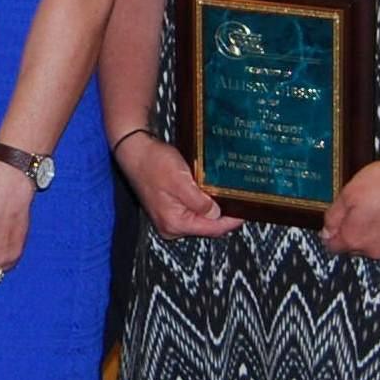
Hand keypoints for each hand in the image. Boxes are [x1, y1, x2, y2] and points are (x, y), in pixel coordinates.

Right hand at [116, 133, 241, 237]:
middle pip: (206, 226)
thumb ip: (200, 203)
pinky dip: (202, 204)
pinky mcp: (168, 210)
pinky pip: (191, 211)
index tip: (245, 211)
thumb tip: (217, 213)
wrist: (134, 151)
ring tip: (224, 194)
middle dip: (222, 215)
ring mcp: (168, 219)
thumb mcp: (181, 181)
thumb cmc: (154, 163)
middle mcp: (170, 227)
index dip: (231, 221)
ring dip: (212, 208)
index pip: (212, 228)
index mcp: (174, 223)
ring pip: (200, 218)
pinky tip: (207, 192)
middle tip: (238, 200)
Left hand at [318, 153, 379, 260]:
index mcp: (354, 239)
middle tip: (363, 208)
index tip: (338, 221)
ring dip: (376, 233)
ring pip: (377, 245)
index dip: (332, 233)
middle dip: (355, 231)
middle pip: (356, 247)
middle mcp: (374, 251)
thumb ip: (333, 217)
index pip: (333, 247)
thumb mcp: (347, 193)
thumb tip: (326, 233)